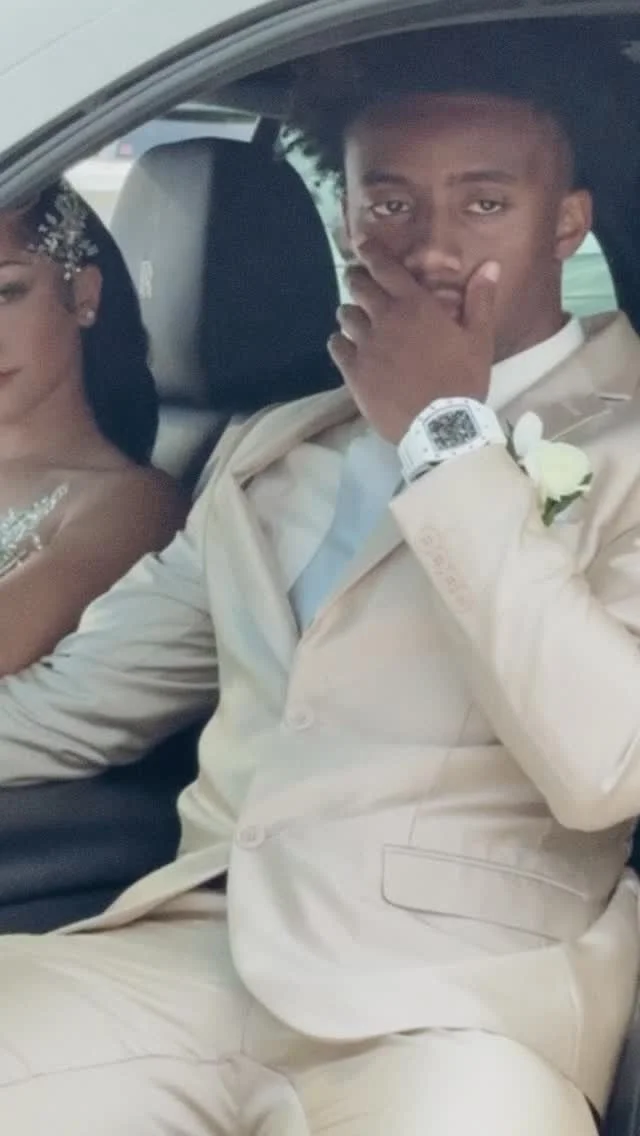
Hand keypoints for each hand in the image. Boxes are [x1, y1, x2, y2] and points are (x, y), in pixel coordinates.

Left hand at [328, 240, 499, 441]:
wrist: (440, 426)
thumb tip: (489, 265)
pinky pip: (336, 346)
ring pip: (345, 315)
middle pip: (358, 287)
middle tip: (357, 281)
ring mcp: (366, 345)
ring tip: (355, 318)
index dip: (370, 252)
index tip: (362, 245)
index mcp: (416, 305)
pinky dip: (339, 342)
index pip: (385, 267)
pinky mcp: (354, 371)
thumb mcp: (479, 339)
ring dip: (350, 313)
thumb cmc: (463, 380)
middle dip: (356, 280)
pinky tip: (346, 346)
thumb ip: (480, 300)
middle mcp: (386, 318)